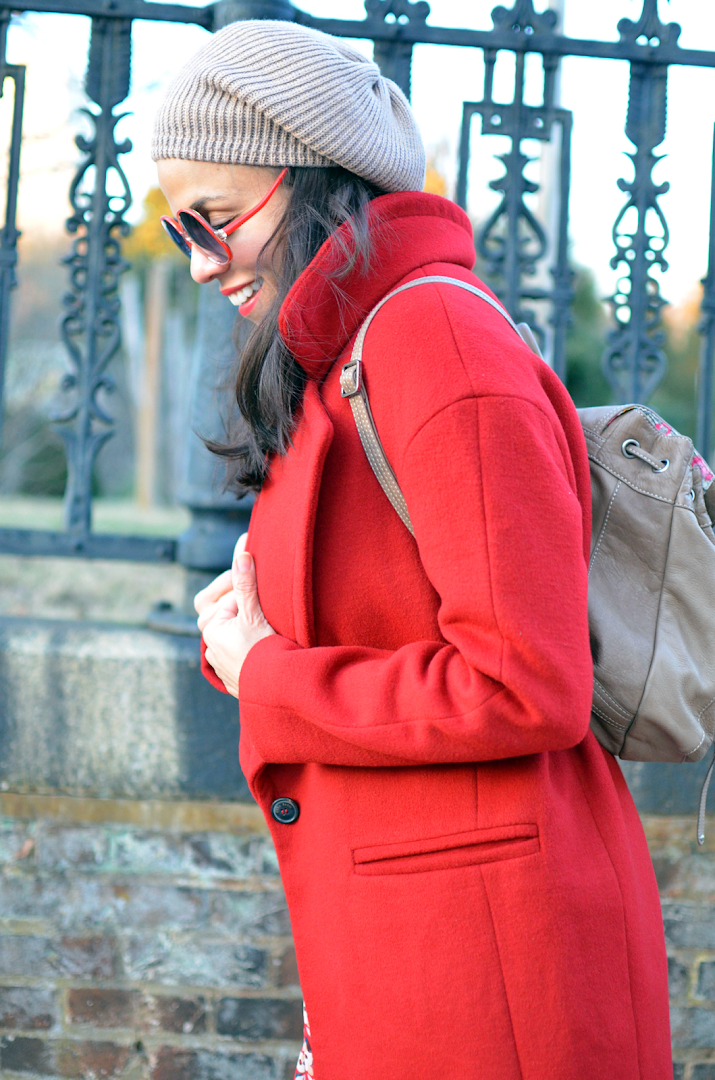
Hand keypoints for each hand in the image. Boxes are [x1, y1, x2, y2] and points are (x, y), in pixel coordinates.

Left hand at [197, 534, 275, 697]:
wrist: (277, 690)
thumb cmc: (263, 651)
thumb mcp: (253, 613)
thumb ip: (245, 583)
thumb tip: (242, 553)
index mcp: (212, 629)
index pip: (227, 600)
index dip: (244, 592)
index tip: (262, 587)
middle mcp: (211, 647)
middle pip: (224, 616)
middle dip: (241, 607)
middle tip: (261, 605)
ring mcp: (221, 664)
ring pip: (231, 636)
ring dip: (244, 627)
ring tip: (264, 625)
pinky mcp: (233, 677)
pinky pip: (237, 654)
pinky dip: (247, 646)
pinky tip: (262, 645)